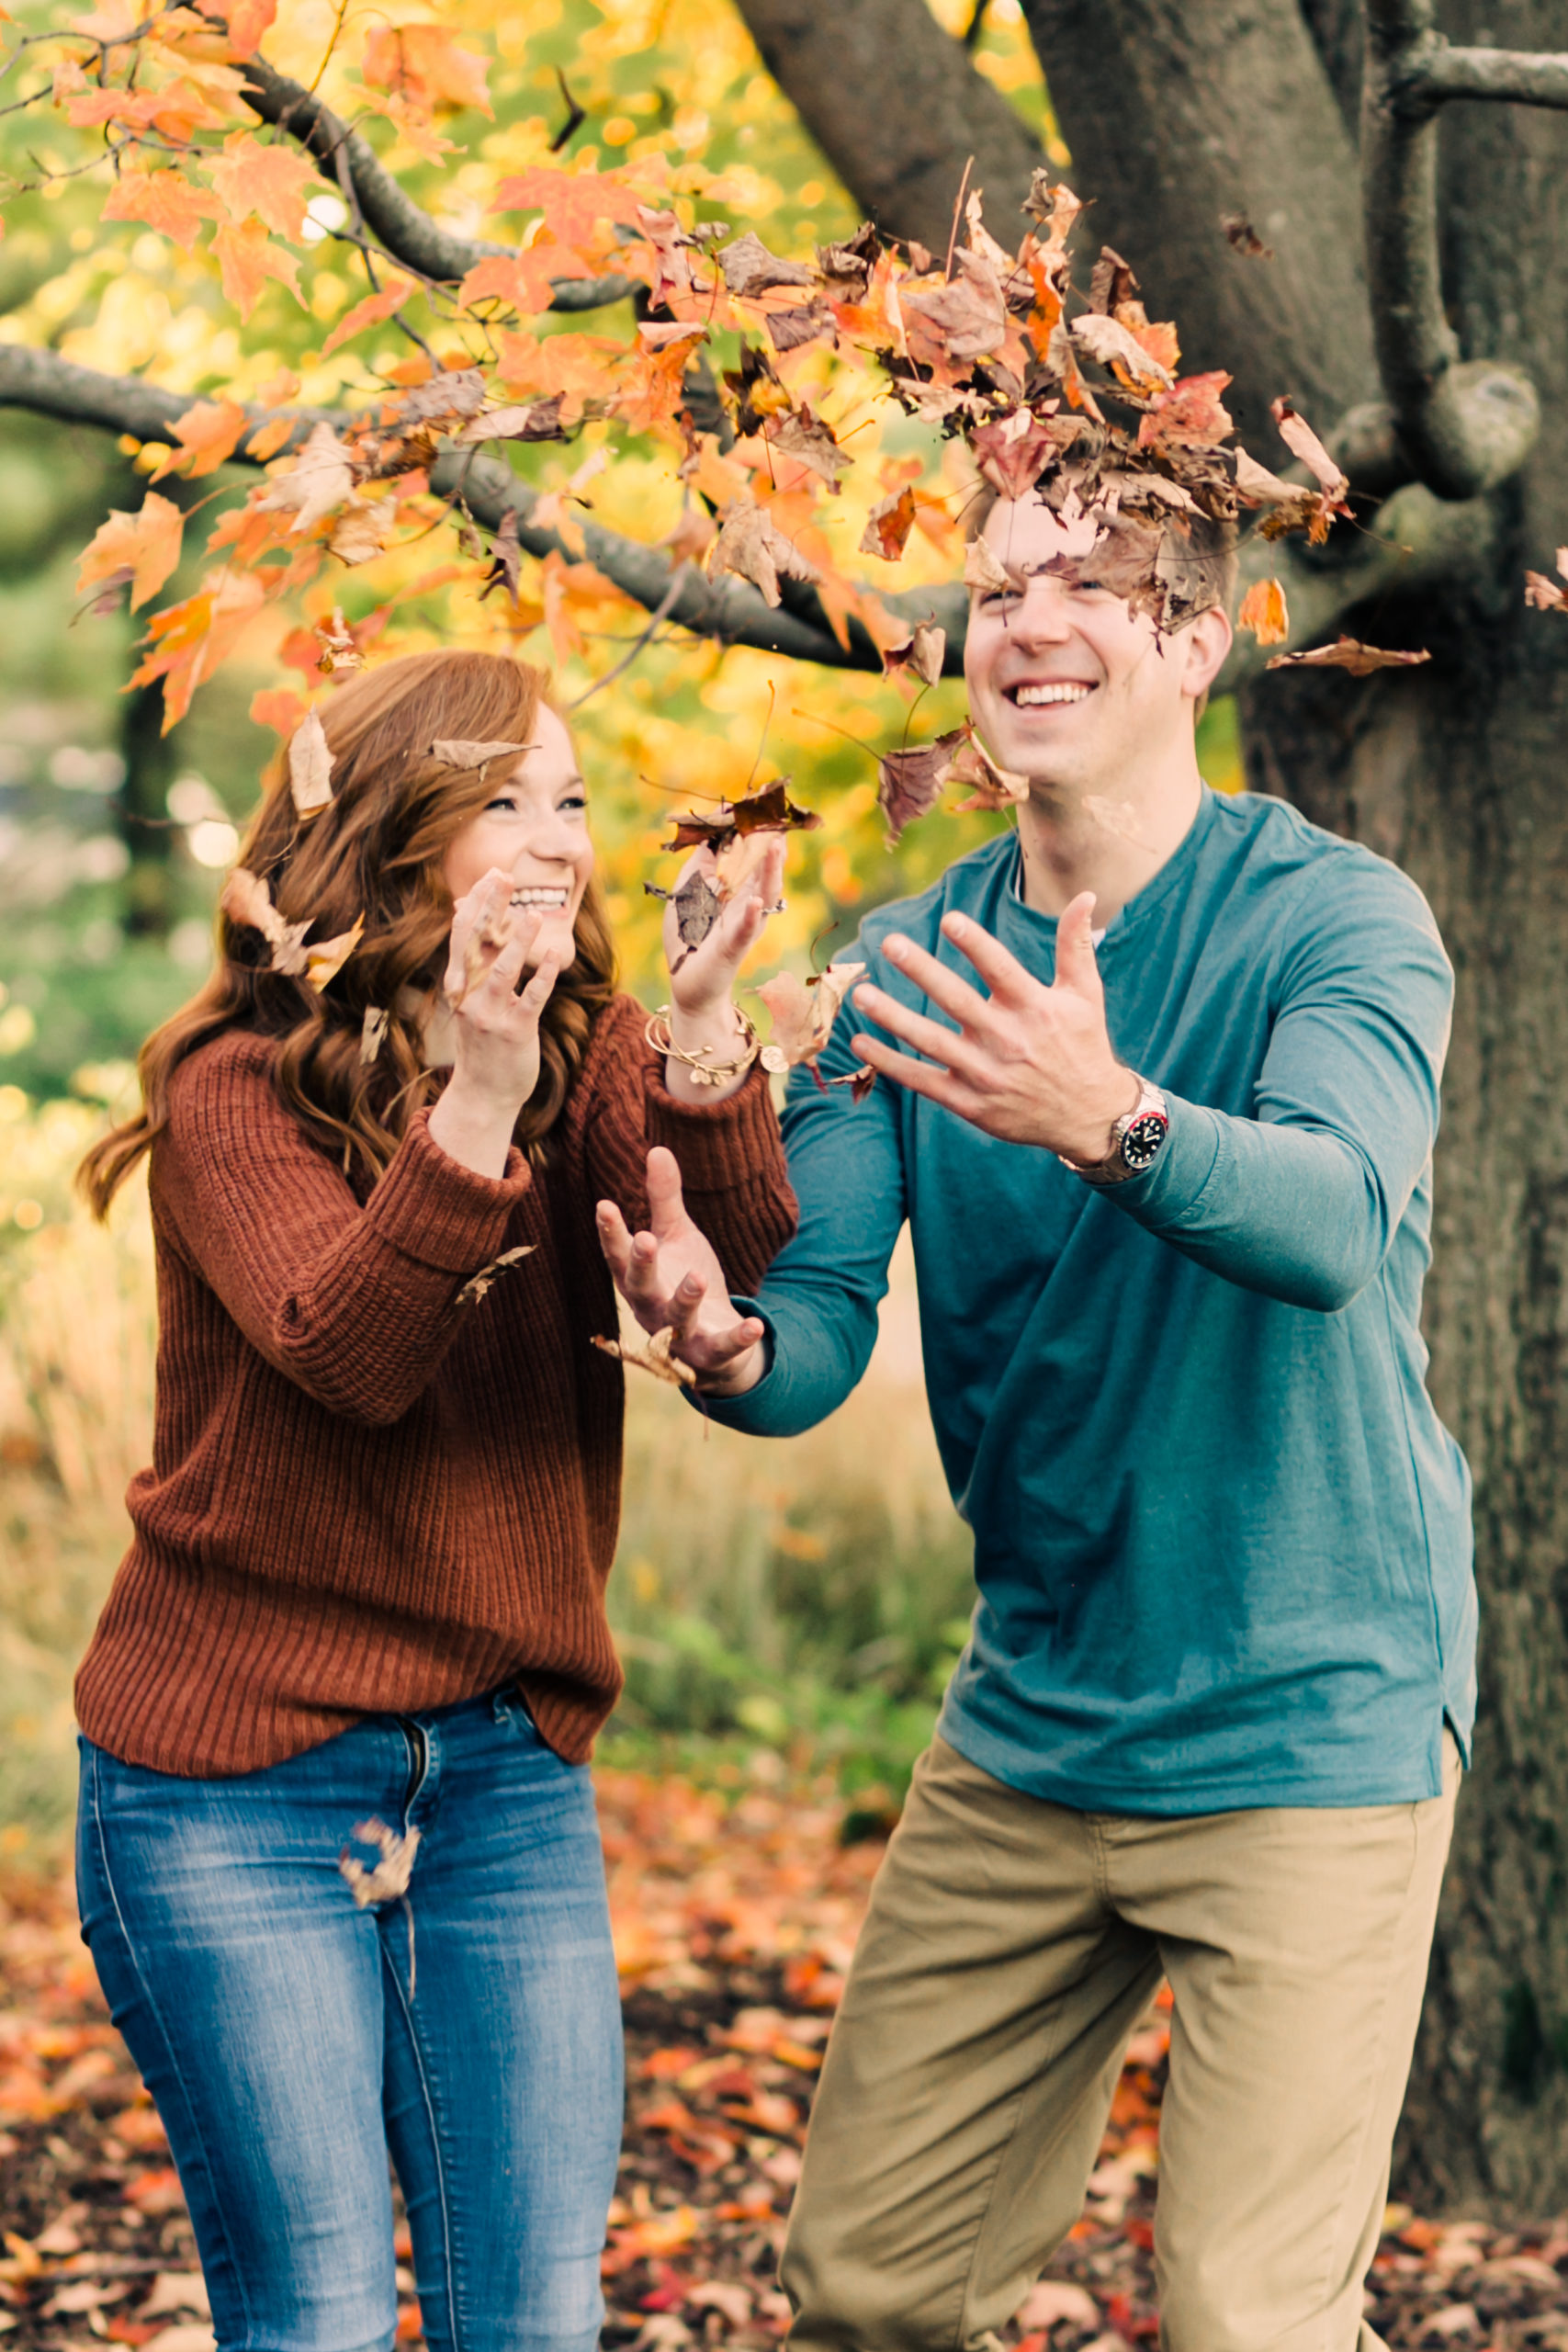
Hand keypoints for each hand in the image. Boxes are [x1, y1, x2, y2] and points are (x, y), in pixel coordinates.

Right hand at [428, 869, 564, 1177]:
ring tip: (533, 915)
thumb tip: (464, 910)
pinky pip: (530, 1000)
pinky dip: (541, 978)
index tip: (493, 874)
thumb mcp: (469, 998)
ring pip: (502, 970)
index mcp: (458, 984)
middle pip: (477, 944)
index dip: (477, 901)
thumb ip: (471, 958)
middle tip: (504, 877)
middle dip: (490, 909)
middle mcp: (469, 996)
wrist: (483, 1094)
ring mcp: (490, 1015)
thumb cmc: (482, 1041)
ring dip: (517, 941)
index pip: (462, 933)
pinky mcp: (514, 1032)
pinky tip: (554, 959)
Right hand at [596, 1146, 767, 1393]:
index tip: (604, 1205)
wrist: (710, 1340)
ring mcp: (679, 1334)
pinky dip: (738, 1339)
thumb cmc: (683, 1279)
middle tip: (644, 1239)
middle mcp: (651, 1307)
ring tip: (697, 1277)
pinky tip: (755, 1325)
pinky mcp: (710, 1352)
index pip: (618, 1255)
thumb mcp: (676, 1236)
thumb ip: (664, 1199)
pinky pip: (723, 1347)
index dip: (611, 1233)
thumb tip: (657, 1149)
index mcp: (638, 1277)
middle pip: (640, 1288)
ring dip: (685, 1299)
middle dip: (641, 1266)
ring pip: (677, 1319)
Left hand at [664, 834, 784, 1025]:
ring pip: (765, 893)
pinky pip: (747, 929)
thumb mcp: (688, 887)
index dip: (755, 827)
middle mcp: (748, 900)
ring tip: (777, 847)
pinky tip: (755, 903)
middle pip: (765, 866)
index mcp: (737, 884)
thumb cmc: (687, 933)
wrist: (685, 979)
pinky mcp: (735, 946)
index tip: (759, 798)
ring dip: (771, 870)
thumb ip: (701, 859)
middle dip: (773, 840)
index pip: (751, 850)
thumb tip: (714, 825)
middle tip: (778, 815)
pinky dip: (752, 916)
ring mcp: (745, 922)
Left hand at [849, 891, 1138, 1162]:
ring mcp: (986, 1073)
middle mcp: (1007, 1039)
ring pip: (931, 1042)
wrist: (1089, 1116)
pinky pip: (923, 1081)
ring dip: (894, 1017)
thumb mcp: (1086, 994)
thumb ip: (1076, 945)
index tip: (949, 920)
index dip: (975, 944)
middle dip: (922, 970)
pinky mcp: (970, 1102)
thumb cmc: (1082, 1045)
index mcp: (1034, 1008)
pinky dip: (891, 1064)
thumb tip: (1086, 895)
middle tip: (890, 943)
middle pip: (957, 1000)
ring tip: (861, 994)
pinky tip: (862, 1042)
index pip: (1000, 969)